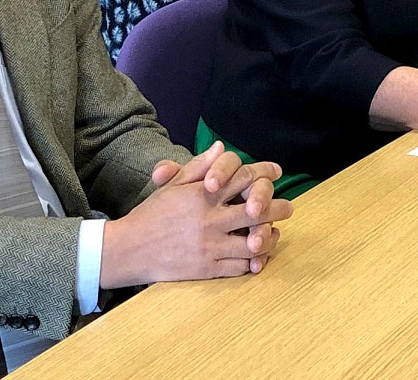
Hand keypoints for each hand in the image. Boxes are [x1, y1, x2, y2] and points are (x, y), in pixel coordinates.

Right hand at [109, 143, 291, 285]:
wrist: (129, 249)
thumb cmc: (152, 214)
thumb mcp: (172, 185)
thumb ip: (199, 166)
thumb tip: (221, 148)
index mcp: (203, 194)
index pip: (242, 178)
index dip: (263, 172)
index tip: (276, 171)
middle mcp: (210, 219)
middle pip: (256, 210)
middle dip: (277, 207)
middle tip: (288, 207)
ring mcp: (210, 246)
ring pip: (253, 241)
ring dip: (269, 236)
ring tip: (275, 232)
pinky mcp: (207, 269)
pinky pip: (240, 266)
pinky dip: (254, 261)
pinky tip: (258, 255)